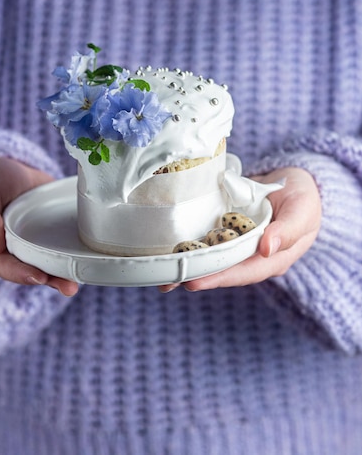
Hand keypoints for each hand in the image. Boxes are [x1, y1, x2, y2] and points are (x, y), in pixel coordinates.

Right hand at [0, 157, 78, 296]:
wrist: (10, 171)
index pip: (4, 266)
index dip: (21, 273)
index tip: (39, 277)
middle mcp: (10, 252)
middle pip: (28, 272)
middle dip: (48, 281)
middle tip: (68, 287)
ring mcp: (30, 247)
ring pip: (45, 267)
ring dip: (61, 277)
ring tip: (76, 285)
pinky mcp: (47, 239)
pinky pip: (57, 252)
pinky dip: (69, 259)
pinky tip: (84, 264)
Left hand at [160, 167, 321, 292]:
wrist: (294, 180)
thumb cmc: (303, 197)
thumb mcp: (303, 210)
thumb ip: (289, 230)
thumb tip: (267, 249)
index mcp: (273, 259)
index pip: (244, 272)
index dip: (219, 277)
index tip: (194, 282)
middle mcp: (252, 256)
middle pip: (222, 269)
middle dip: (195, 275)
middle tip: (166, 281)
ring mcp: (237, 244)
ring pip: (211, 257)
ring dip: (187, 263)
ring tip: (159, 271)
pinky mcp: (225, 230)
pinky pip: (207, 239)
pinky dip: (189, 243)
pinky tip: (168, 247)